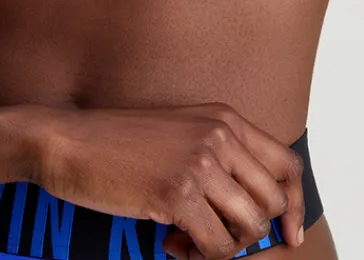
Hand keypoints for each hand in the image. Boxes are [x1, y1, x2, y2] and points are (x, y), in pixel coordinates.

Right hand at [29, 102, 305, 258]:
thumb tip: (256, 213)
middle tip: (211, 238)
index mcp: (223, 117)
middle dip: (249, 234)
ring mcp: (200, 162)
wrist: (67, 141)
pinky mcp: (177, 193)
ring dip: (223, 247)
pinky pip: (217, 246)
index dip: (295, 206)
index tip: (289, 236)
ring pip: (249, 227)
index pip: (286, 165)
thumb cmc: (118, 143)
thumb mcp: (179, 135)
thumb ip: (219, 158)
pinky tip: (170, 243)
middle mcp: (219, 134)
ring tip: (187, 241)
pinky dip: (200, 256)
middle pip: (271, 203)